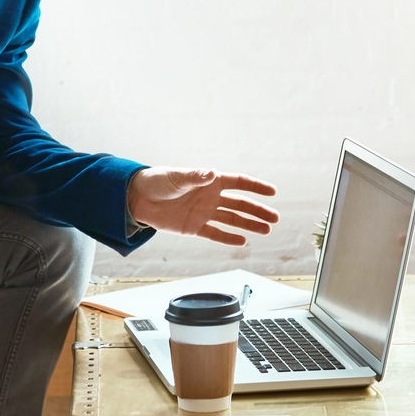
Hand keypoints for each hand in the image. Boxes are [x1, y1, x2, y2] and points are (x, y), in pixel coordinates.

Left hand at [127, 167, 277, 245]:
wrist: (139, 198)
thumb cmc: (158, 181)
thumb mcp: (177, 177)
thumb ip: (196, 177)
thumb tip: (212, 173)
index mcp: (210, 181)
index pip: (239, 183)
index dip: (256, 187)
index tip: (272, 192)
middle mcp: (210, 196)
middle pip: (240, 204)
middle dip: (258, 211)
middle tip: (275, 218)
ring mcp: (204, 212)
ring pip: (232, 219)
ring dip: (249, 225)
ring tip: (266, 230)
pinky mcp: (195, 227)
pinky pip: (216, 233)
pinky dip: (228, 238)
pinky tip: (242, 241)